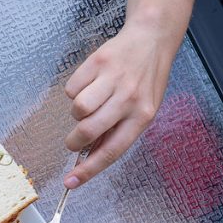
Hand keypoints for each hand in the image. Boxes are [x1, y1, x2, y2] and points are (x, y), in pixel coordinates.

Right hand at [62, 18, 180, 187]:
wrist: (152, 39)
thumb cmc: (145, 81)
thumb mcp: (142, 110)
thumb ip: (117, 133)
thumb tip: (88, 158)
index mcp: (142, 116)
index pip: (112, 151)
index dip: (88, 170)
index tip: (70, 183)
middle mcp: (129, 98)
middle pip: (88, 130)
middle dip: (74, 141)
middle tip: (74, 140)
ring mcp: (113, 78)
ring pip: (77, 108)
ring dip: (77, 111)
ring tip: (90, 102)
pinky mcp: (98, 62)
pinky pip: (72, 88)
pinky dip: (75, 90)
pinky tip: (90, 83)